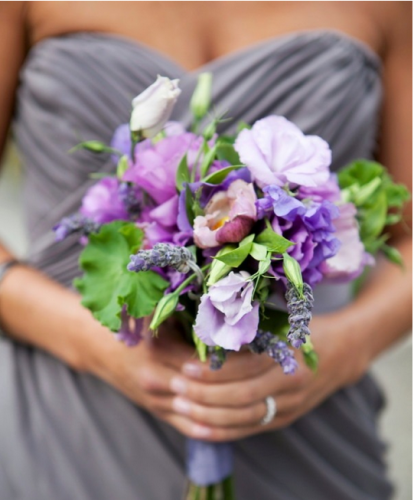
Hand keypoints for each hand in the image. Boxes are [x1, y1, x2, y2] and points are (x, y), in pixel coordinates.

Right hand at [84, 318, 277, 437]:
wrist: (99, 347)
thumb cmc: (130, 322)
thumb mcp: (155, 311)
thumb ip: (186, 311)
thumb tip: (224, 305)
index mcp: (159, 352)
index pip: (207, 364)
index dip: (235, 360)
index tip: (261, 352)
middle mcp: (158, 381)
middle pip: (208, 390)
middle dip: (238, 385)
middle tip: (268, 376)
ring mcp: (157, 401)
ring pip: (201, 412)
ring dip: (230, 407)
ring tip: (259, 397)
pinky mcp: (158, 412)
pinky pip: (189, 426)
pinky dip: (212, 426)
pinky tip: (234, 421)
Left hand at [160, 314, 367, 441]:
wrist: (344, 351)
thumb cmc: (305, 326)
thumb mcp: (281, 319)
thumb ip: (249, 323)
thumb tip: (206, 322)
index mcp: (289, 356)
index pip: (244, 370)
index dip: (212, 371)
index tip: (184, 366)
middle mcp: (291, 385)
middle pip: (241, 398)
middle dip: (204, 396)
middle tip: (175, 388)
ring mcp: (290, 405)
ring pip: (244, 418)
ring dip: (209, 416)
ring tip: (180, 407)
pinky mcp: (286, 417)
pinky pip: (251, 429)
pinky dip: (224, 431)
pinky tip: (200, 428)